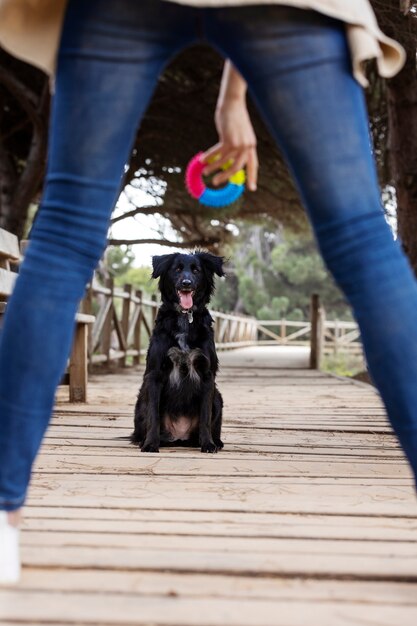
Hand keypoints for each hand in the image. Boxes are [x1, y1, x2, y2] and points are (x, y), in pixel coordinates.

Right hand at [202, 62, 257, 191]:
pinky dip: (209, 157)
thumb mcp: (239, 133)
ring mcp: (238, 143)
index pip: (253, 165)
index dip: (252, 177)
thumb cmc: (235, 117)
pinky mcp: (229, 139)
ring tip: (205, 172)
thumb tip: (226, 160)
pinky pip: (217, 153)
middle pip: (237, 168)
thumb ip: (236, 146)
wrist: (233, 102)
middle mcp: (247, 146)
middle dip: (225, 177)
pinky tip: (202, 160)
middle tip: (215, 183)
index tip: (252, 188)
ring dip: (213, 168)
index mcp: (251, 146)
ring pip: (224, 162)